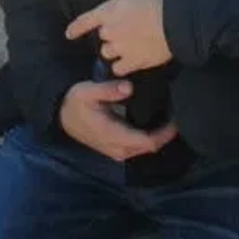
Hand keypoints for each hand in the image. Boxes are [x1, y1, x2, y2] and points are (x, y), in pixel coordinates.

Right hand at [58, 79, 177, 161]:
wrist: (61, 116)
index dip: (164, 133)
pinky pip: (137, 147)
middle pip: (148, 147)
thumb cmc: (76, 103)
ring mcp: (116, 151)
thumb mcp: (88, 91)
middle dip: (165, 135)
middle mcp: (117, 148)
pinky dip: (149, 138)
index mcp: (113, 135)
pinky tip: (155, 124)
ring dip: (157, 137)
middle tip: (177, 115)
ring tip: (169, 118)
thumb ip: (108, 90)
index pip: (146, 142)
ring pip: (144, 149)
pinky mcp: (115, 148)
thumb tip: (129, 88)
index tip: (176, 119)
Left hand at [66, 0, 170, 76]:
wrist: (177, 20)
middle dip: (111, 33)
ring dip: (114, 50)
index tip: (69, 34)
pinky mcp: (134, 62)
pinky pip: (119, 68)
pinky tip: (130, 61)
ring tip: (127, 46)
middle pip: (102, 36)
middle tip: (126, 28)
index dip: (77, 28)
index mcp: (108, 11)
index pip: (86, 21)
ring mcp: (121, 48)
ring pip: (108, 53)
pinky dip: (122, 65)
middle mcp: (111, 31)